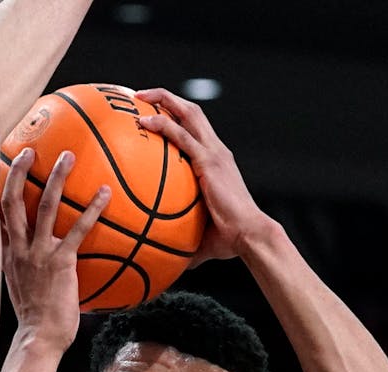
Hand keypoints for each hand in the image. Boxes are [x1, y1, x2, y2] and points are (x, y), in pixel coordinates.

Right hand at [0, 147, 110, 345]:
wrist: (38, 338)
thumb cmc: (36, 317)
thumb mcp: (22, 286)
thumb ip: (28, 265)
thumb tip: (45, 255)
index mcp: (7, 254)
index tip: (5, 167)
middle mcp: (18, 249)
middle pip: (12, 201)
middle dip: (20, 172)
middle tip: (30, 149)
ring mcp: (38, 254)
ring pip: (43, 206)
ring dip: (57, 178)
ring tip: (69, 156)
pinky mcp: (60, 262)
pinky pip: (78, 229)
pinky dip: (92, 209)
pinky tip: (106, 193)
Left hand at [133, 88, 275, 266]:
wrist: (249, 236)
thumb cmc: (228, 240)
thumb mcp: (200, 235)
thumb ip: (183, 239)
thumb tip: (169, 260)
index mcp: (215, 161)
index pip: (195, 130)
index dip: (176, 116)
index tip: (152, 112)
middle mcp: (216, 151)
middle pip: (191, 112)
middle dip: (166, 98)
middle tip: (139, 95)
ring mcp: (214, 153)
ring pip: (189, 114)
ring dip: (164, 100)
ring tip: (138, 96)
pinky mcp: (209, 161)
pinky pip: (182, 136)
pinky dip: (164, 125)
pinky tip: (145, 122)